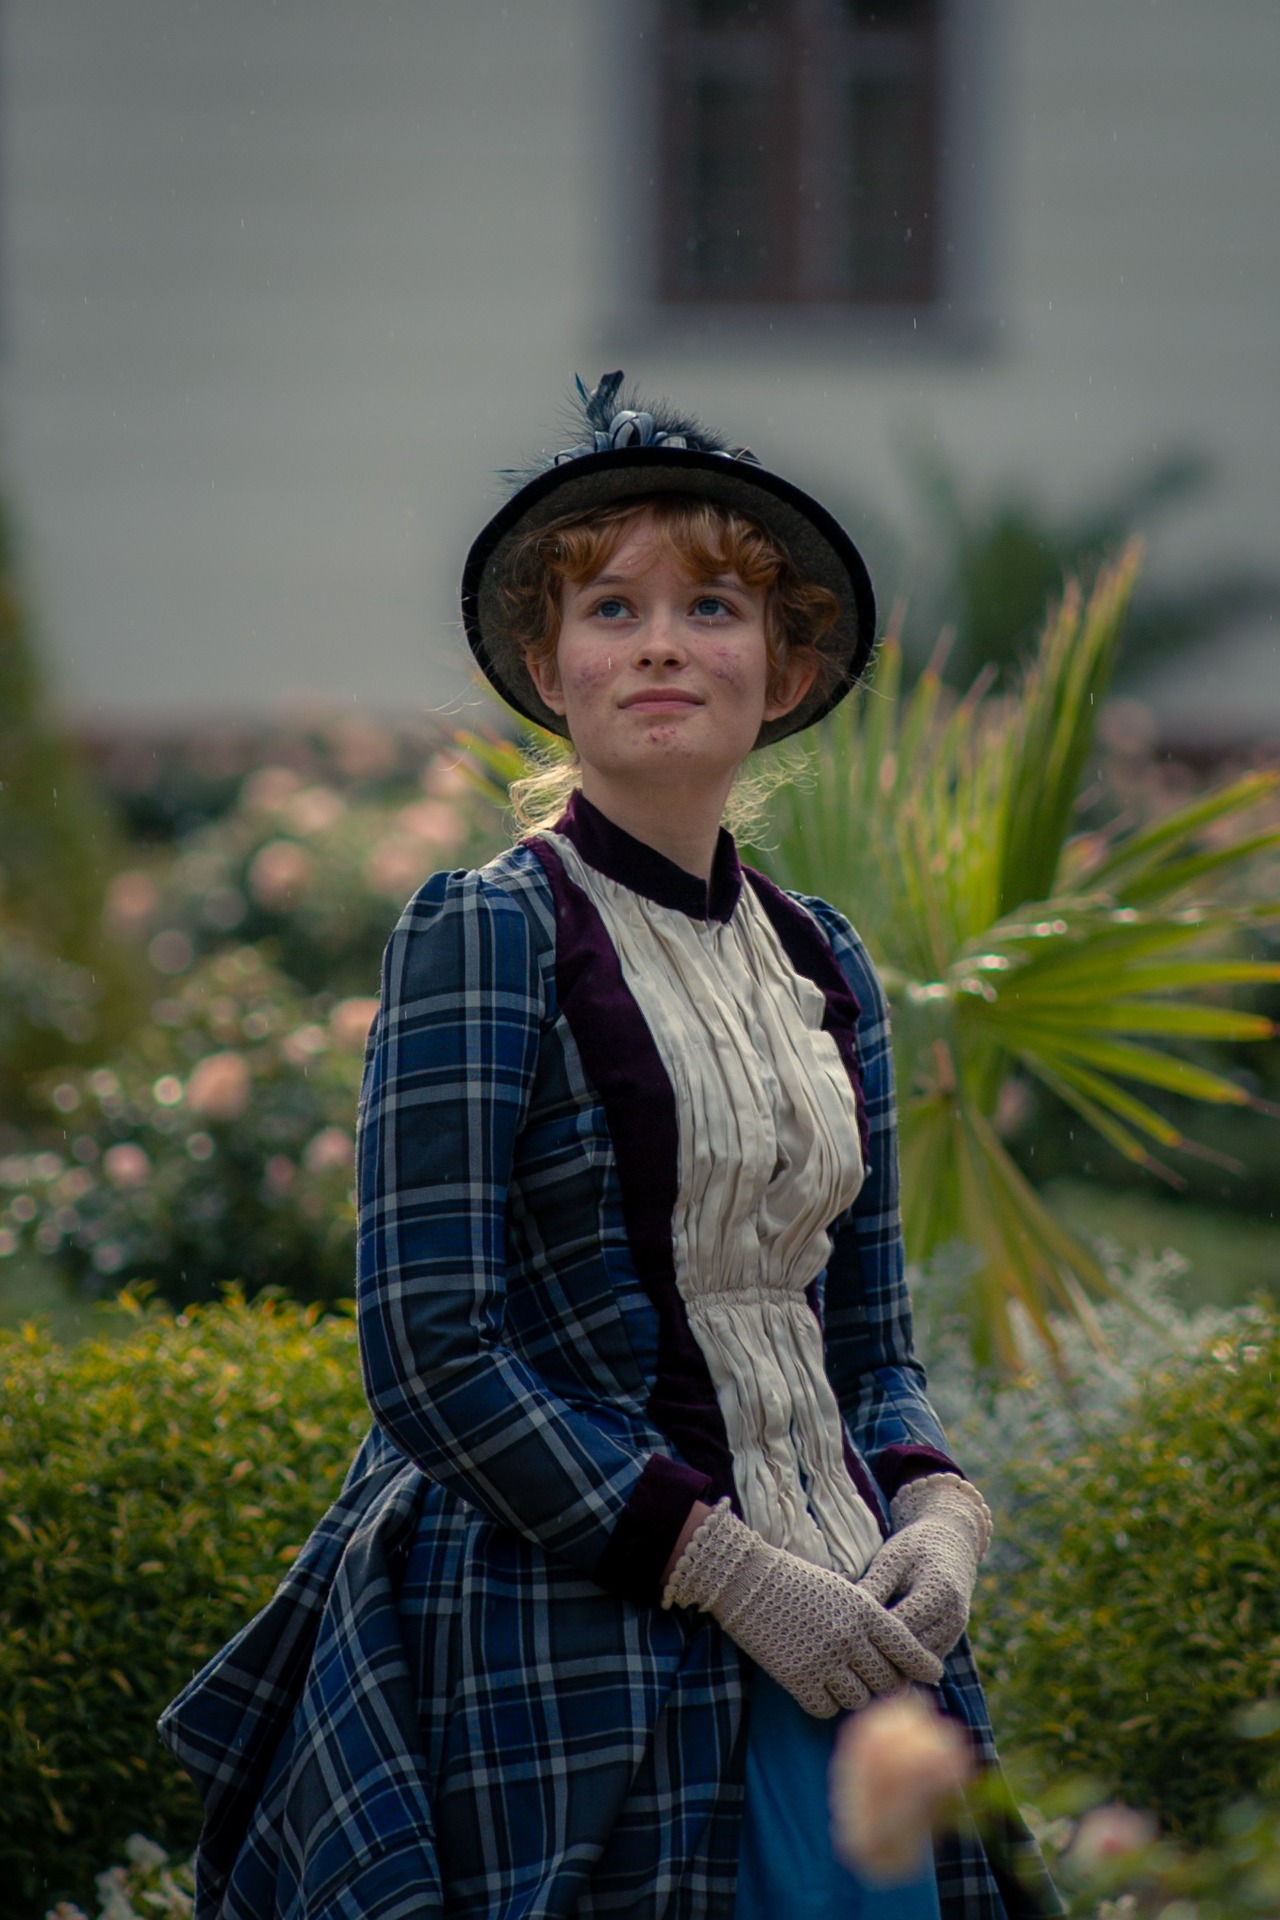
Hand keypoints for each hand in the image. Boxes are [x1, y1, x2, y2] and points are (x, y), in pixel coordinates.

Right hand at [662, 1499, 942, 1718]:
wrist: (747, 1581)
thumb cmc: (797, 1582)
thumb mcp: (843, 1591)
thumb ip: (870, 1621)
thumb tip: (895, 1657)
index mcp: (864, 1610)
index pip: (907, 1647)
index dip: (923, 1665)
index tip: (933, 1675)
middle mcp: (849, 1637)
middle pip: (886, 1680)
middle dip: (887, 1685)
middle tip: (881, 1684)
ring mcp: (824, 1660)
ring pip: (859, 1699)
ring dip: (856, 1695)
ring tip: (846, 1683)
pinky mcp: (798, 1678)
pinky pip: (827, 1708)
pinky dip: (826, 1703)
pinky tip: (819, 1687)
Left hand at [856, 1474, 991, 1661]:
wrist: (953, 1545)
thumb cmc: (916, 1547)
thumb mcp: (892, 1558)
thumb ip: (874, 1585)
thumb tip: (843, 1610)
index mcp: (939, 1591)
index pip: (902, 1626)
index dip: (871, 1632)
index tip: (843, 1631)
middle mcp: (953, 1618)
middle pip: (910, 1652)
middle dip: (878, 1654)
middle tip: (846, 1651)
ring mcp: (954, 1634)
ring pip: (916, 1665)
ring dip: (889, 1663)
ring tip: (857, 1656)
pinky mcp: (949, 1644)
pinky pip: (921, 1664)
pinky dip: (900, 1663)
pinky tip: (875, 1654)